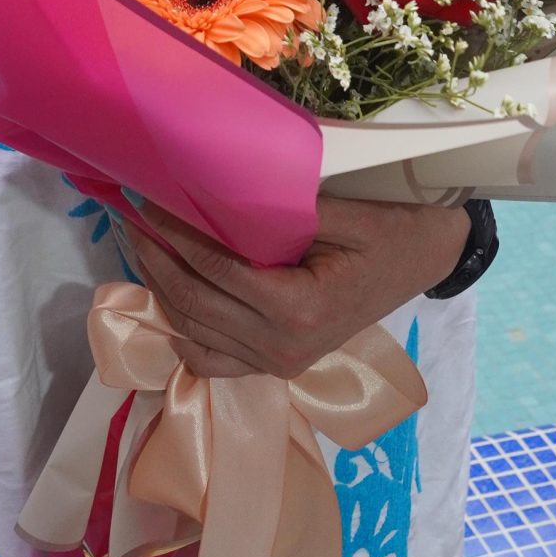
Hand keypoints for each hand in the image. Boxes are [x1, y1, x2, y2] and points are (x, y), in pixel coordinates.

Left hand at [125, 196, 469, 380]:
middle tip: (127, 216)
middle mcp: (282, 347)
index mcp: (298, 309)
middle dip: (154, 257)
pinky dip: (183, 334)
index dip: (172, 233)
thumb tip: (208, 190)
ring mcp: (279, 363)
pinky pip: (214, 360)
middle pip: (193, 302)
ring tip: (138, 244)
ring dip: (159, 289)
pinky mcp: (279, 366)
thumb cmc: (389, 228)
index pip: (213, 269)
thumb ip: (276, 212)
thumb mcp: (340, 212)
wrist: (428, 258)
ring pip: (194, 332)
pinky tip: (164, 299)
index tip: (144, 199)